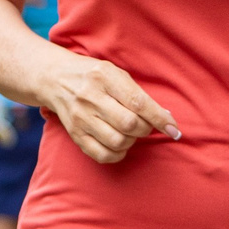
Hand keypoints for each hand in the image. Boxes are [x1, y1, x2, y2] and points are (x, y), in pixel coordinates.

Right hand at [37, 50, 180, 164]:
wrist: (54, 79)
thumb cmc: (93, 76)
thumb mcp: (115, 73)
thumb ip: (138, 94)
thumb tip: (165, 118)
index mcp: (104, 77)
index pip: (138, 102)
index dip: (159, 118)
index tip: (174, 129)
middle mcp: (90, 97)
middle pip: (128, 124)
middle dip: (145, 129)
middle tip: (145, 126)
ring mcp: (80, 117)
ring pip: (117, 141)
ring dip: (132, 141)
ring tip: (130, 133)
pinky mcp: (75, 134)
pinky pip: (101, 155)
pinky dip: (117, 154)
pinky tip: (120, 145)